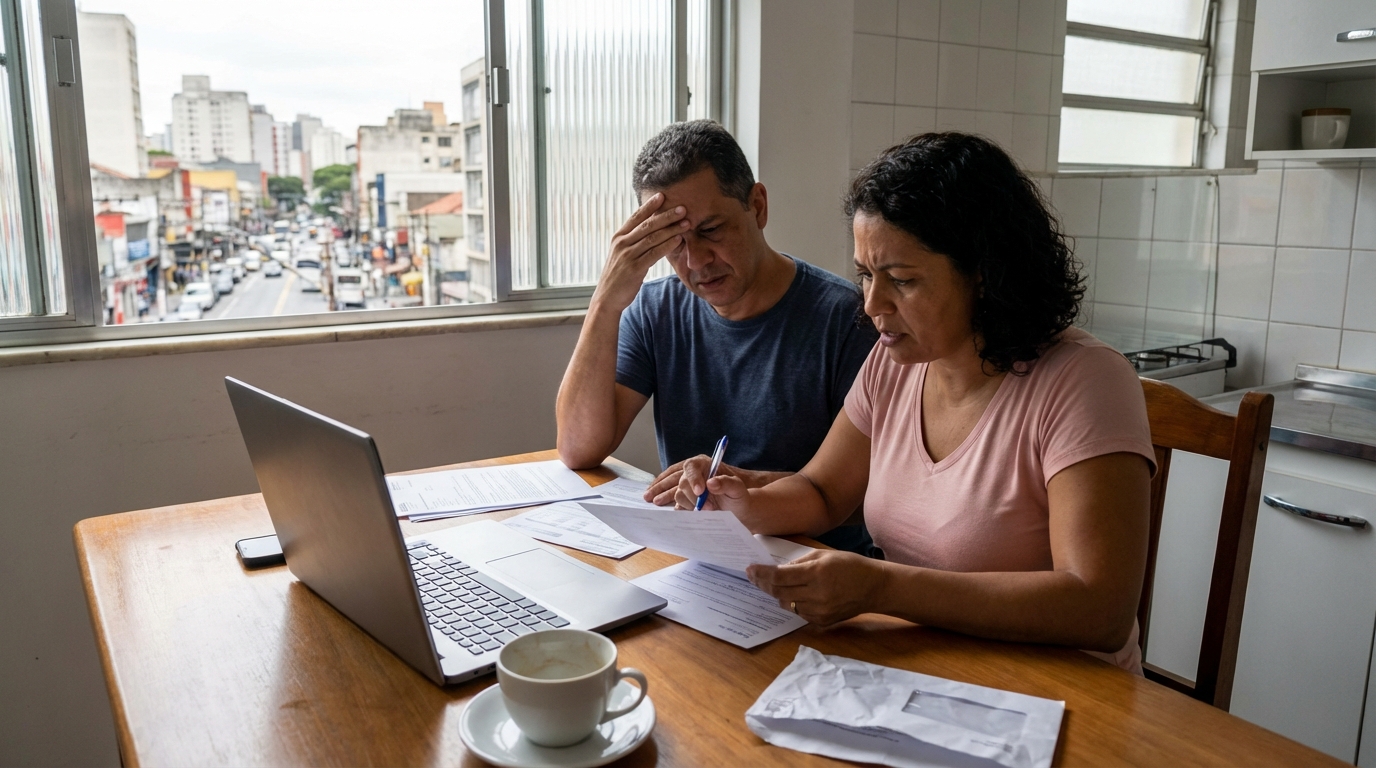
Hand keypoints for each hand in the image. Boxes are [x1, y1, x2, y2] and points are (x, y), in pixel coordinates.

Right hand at [590, 193, 689, 314]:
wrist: (607, 297)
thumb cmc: (619, 275)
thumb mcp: (622, 253)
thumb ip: (634, 241)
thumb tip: (651, 229)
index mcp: (619, 237)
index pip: (636, 217)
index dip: (649, 206)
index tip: (662, 195)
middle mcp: (622, 243)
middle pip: (647, 225)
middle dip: (666, 215)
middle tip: (682, 208)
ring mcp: (627, 255)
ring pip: (652, 238)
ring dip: (671, 229)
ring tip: (686, 223)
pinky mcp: (634, 268)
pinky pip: (654, 253)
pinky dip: (667, 245)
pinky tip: (678, 240)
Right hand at [644, 457, 748, 506]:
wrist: (737, 511)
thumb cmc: (738, 496)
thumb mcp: (738, 488)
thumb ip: (727, 483)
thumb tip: (711, 483)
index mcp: (705, 465)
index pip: (691, 467)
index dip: (693, 479)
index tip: (701, 492)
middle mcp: (693, 474)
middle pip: (679, 480)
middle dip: (689, 496)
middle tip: (701, 508)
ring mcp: (687, 487)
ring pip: (673, 491)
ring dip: (677, 501)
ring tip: (665, 504)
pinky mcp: (685, 499)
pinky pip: (673, 500)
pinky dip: (669, 503)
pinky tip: (661, 505)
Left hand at [746, 550, 888, 625]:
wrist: (874, 587)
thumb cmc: (849, 566)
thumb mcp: (823, 555)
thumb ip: (799, 562)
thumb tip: (778, 570)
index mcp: (816, 573)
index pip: (779, 576)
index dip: (761, 574)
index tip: (750, 569)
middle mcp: (816, 594)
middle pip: (778, 592)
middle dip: (763, 584)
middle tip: (754, 576)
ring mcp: (819, 611)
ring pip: (786, 604)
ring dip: (777, 594)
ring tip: (774, 585)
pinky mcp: (822, 621)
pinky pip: (799, 613)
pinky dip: (793, 603)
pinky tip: (794, 595)